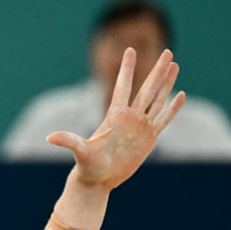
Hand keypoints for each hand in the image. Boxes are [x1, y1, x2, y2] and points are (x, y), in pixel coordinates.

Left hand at [47, 48, 185, 190]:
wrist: (98, 180)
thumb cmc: (88, 165)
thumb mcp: (81, 152)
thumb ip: (69, 141)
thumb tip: (49, 138)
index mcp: (115, 115)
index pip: (123, 86)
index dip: (127, 69)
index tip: (130, 49)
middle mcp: (129, 117)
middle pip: (147, 88)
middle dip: (157, 69)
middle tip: (168, 50)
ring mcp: (140, 126)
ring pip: (157, 99)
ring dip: (166, 83)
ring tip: (174, 65)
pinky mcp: (149, 138)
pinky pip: (164, 119)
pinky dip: (172, 108)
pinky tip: (181, 94)